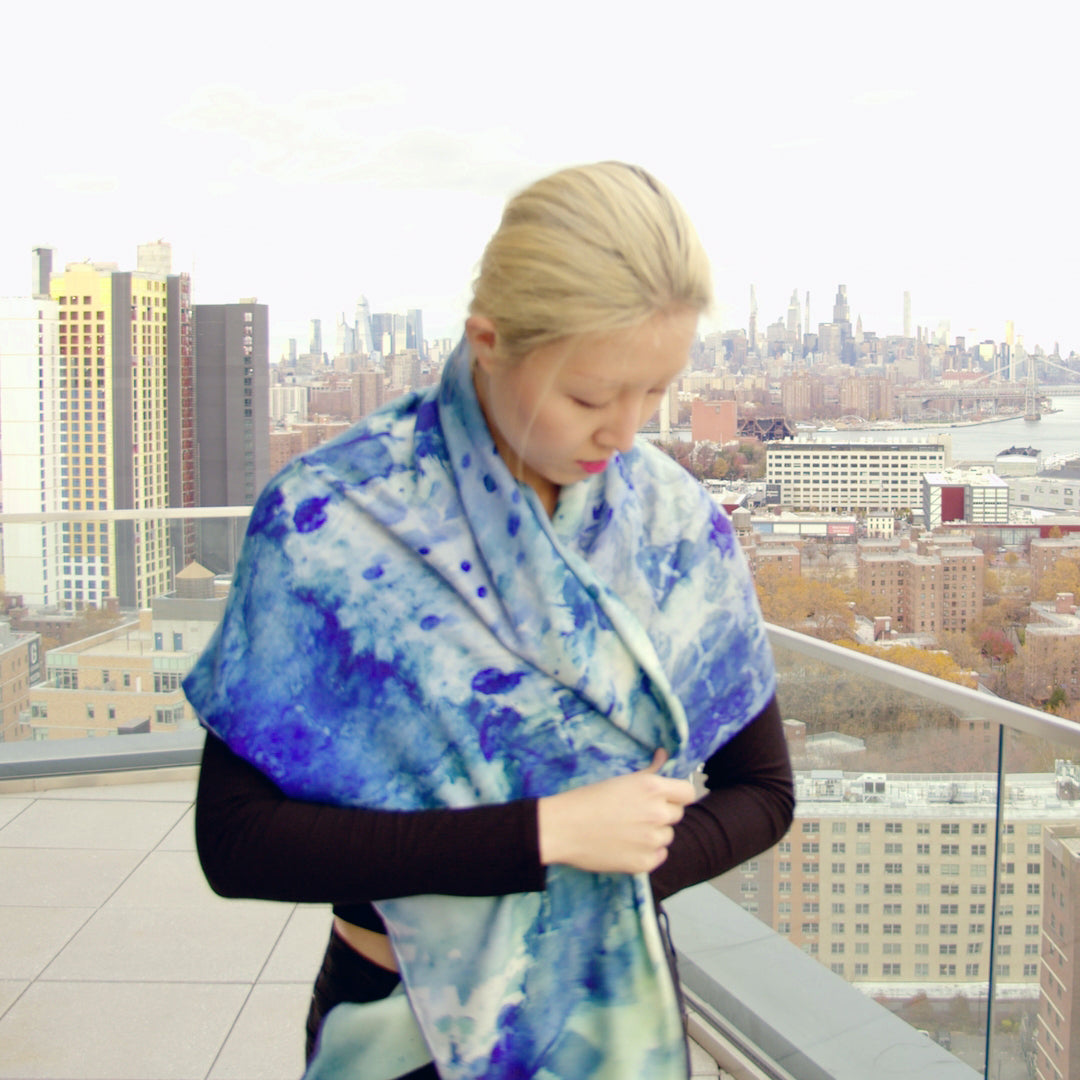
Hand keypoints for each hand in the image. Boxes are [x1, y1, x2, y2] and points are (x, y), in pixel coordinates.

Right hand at [537, 751, 696, 874]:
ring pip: (667, 836)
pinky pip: (659, 855)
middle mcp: (657, 813)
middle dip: (663, 813)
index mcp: (652, 788)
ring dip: (654, 834)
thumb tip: (664, 755)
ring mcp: (652, 840)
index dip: (677, 795)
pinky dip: (647, 852)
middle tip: (638, 814)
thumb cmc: (588, 798)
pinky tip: (627, 846)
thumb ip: (649, 770)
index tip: (665, 798)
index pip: (688, 793)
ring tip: (629, 831)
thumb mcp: (621, 779)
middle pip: (678, 814)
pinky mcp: (644, 862)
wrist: (563, 828)